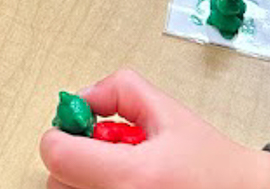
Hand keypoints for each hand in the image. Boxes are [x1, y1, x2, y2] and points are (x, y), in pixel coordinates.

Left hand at [39, 69, 269, 188]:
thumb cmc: (212, 165)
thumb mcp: (168, 111)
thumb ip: (121, 90)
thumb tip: (84, 98)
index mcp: (132, 176)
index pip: (57, 155)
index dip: (61, 134)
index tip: (76, 128)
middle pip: (57, 179)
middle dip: (74, 156)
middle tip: (105, 147)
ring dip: (83, 178)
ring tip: (121, 168)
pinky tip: (124, 184)